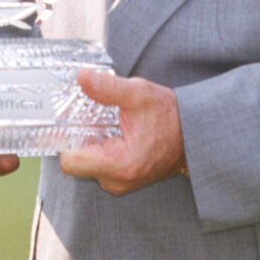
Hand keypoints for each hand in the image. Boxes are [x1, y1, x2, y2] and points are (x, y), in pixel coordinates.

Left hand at [56, 69, 184, 195]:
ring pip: (88, 163)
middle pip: (77, 162)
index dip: (65, 140)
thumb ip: (107, 87)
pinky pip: (101, 165)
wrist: (194, 134)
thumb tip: (81, 76)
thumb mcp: (139, 94)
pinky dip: (102, 148)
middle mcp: (117, 180)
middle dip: (80, 139)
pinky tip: (113, 131)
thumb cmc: (170, 117)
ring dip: (92, 143)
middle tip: (89, 116)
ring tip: (106, 122)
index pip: (70, 163)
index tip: (69, 120)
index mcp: (119, 164)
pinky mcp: (124, 180)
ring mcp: (121, 183)